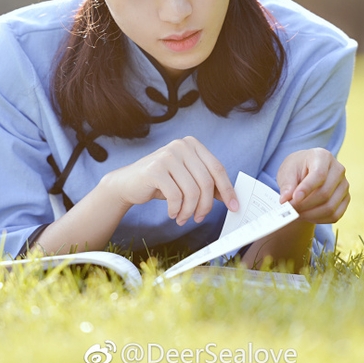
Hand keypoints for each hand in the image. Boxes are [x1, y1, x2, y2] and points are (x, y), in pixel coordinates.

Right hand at [100, 137, 238, 225]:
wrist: (128, 183)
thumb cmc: (161, 182)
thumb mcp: (187, 179)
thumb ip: (207, 184)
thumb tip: (230, 198)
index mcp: (193, 145)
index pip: (217, 168)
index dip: (227, 189)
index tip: (234, 207)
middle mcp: (181, 146)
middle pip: (206, 181)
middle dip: (205, 206)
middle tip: (199, 218)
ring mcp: (167, 155)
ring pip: (192, 191)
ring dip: (189, 211)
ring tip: (183, 218)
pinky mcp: (155, 169)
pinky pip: (175, 196)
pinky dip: (176, 210)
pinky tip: (172, 213)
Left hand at [276, 148, 349, 223]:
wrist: (306, 172)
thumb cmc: (296, 169)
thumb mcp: (287, 172)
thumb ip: (286, 185)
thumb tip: (285, 200)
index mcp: (323, 157)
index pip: (319, 175)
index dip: (306, 189)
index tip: (294, 199)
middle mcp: (338, 169)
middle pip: (324, 193)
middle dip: (305, 205)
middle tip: (290, 210)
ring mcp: (344, 185)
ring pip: (330, 207)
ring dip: (311, 214)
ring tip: (296, 213)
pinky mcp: (345, 198)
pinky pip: (335, 215)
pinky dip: (319, 219)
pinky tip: (307, 215)